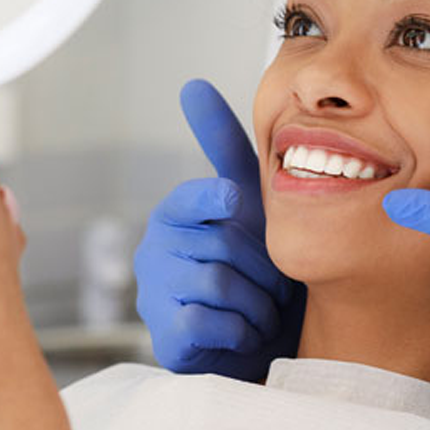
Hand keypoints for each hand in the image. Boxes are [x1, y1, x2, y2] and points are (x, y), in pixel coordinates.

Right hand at [134, 79, 305, 381]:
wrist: (253, 345)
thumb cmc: (252, 270)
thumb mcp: (246, 206)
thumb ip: (223, 149)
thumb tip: (190, 84)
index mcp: (176, 215)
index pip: (190, 197)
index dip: (214, 199)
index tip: (231, 201)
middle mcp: (156, 248)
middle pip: (221, 244)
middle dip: (263, 271)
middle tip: (274, 290)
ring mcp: (154, 292)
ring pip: (218, 283)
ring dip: (257, 305)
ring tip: (261, 314)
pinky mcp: (164, 333)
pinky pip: (208, 320)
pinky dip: (240, 330)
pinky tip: (243, 334)